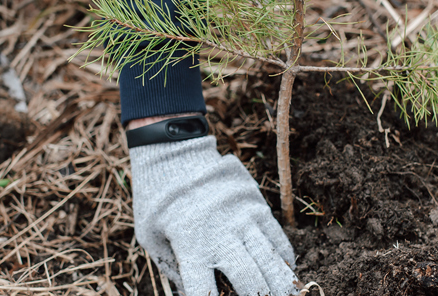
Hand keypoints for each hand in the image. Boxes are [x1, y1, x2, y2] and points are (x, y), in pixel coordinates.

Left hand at [130, 135, 297, 295]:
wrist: (173, 156)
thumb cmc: (156, 201)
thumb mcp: (150, 238)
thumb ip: (172, 270)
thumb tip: (191, 294)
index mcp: (189, 245)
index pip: (203, 291)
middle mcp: (219, 234)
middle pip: (249, 280)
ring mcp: (241, 218)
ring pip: (271, 261)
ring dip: (281, 285)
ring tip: (287, 295)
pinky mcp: (255, 204)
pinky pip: (278, 238)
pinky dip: (285, 260)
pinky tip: (286, 272)